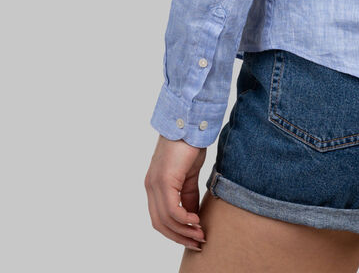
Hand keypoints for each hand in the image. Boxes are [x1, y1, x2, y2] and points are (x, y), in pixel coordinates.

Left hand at [145, 135, 207, 250]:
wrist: (190, 122)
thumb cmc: (189, 144)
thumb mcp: (189, 175)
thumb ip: (188, 195)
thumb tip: (192, 216)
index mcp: (154, 186)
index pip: (160, 218)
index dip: (176, 232)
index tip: (193, 238)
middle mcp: (150, 187)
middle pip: (160, 224)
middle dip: (179, 236)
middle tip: (198, 242)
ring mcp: (155, 184)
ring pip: (165, 220)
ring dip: (184, 231)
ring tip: (200, 234)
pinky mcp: (164, 180)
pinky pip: (172, 209)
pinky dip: (184, 219)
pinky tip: (196, 220)